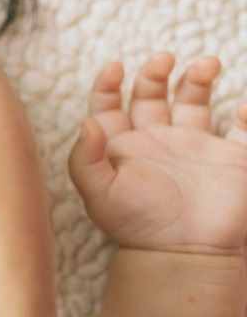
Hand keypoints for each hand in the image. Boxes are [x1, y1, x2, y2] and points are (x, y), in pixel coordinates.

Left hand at [68, 51, 246, 257]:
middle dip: (156, 73)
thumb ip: (85, 159)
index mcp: (123, 146)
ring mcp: (194, 147)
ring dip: (199, 78)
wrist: (184, 257)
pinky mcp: (230, 160)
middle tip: (162, 59)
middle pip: (153, 95)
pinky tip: (241, 107)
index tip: (114, 68)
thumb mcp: (99, 195)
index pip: (110, 106)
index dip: (109, 84)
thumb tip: (85, 122)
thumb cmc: (137, 227)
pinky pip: (244, 130)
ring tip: (206, 65)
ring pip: (195, 101)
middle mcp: (157, 141)